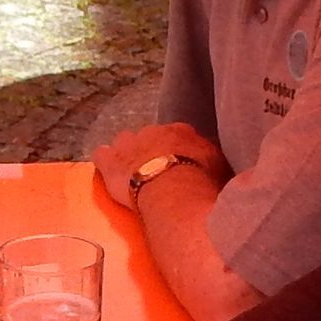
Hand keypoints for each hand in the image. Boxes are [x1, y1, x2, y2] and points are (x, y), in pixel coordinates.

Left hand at [92, 119, 226, 213]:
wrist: (173, 190)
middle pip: (150, 136)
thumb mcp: (219, 165)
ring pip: (124, 140)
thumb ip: (214, 158)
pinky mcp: (110, 161)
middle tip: (158, 169)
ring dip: (127, 153)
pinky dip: (103, 160)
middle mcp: (153, 131)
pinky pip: (101, 155)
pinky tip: (105, 168)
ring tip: (132, 169)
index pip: (178, 134)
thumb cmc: (201, 180)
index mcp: (181, 131)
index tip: (180, 160)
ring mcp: (128, 144)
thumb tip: (217, 158)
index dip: (177, 148)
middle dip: (151, 149)